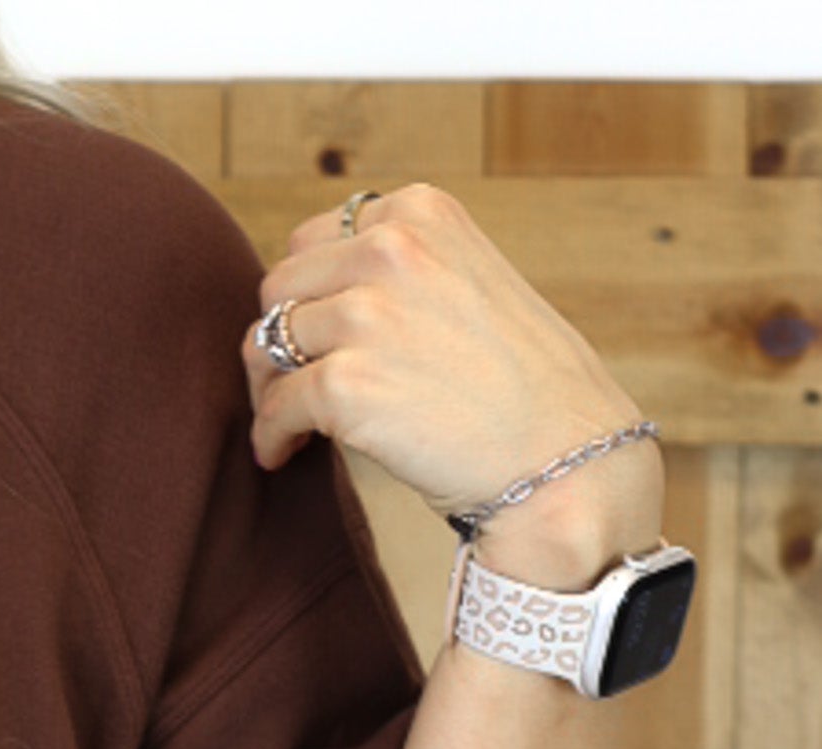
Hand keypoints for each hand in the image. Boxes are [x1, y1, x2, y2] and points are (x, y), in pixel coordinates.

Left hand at [239, 184, 665, 580]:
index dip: (307, 297)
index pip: (315, 241)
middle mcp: (389, 247)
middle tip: (291, 388)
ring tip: (288, 425)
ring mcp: (366, 314)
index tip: (315, 339)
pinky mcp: (346, 384)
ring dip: (268, 388)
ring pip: (266, 343)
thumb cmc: (523, 388)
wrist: (563, 455)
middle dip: (279, 340)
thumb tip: (316, 304)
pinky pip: (275, 406)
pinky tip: (281, 455)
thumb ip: (401, 274)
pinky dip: (269, 435)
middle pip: (280, 288)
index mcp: (419, 212)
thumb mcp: (469, 283)